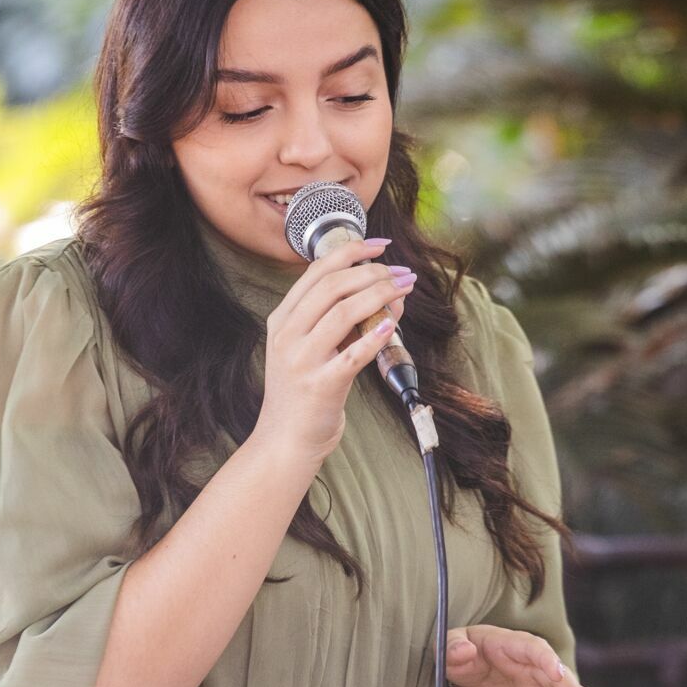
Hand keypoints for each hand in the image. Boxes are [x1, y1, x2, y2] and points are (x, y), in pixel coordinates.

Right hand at [254, 236, 413, 464]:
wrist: (285, 440)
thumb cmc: (302, 393)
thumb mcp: (311, 349)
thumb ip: (345, 322)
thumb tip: (391, 297)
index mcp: (282, 320)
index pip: (316, 272)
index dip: (350, 251)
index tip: (379, 246)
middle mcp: (287, 335)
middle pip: (332, 286)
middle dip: (372, 272)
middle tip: (401, 273)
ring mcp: (301, 360)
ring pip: (343, 312)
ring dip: (380, 296)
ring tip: (404, 291)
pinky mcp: (321, 385)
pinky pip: (352, 355)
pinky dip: (375, 337)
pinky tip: (392, 326)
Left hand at [443, 624, 622, 686]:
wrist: (469, 671)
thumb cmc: (460, 652)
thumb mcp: (448, 647)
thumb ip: (453, 648)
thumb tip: (464, 651)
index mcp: (512, 644)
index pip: (533, 649)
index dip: (546, 660)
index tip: (556, 674)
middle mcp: (534, 664)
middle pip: (557, 676)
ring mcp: (542, 685)